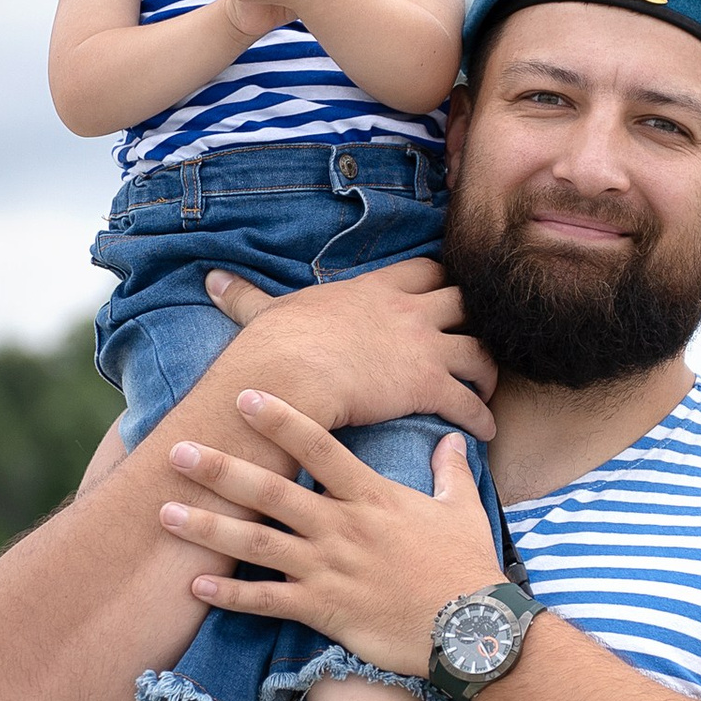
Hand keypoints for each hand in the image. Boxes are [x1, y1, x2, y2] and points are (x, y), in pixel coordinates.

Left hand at [161, 397, 500, 675]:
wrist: (472, 629)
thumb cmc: (468, 567)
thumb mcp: (462, 509)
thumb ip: (449, 469)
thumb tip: (452, 438)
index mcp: (371, 496)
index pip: (318, 446)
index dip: (279, 419)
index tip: (244, 396)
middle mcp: (341, 527)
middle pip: (271, 490)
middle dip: (220, 469)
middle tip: (177, 451)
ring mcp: (328, 569)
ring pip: (256, 543)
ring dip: (208, 528)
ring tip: (165, 514)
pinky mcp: (323, 610)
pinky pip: (267, 601)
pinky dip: (230, 595)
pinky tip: (195, 586)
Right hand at [207, 257, 496, 442]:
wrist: (293, 374)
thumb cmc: (277, 346)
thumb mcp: (266, 312)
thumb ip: (246, 296)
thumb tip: (211, 280)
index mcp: (374, 290)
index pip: (423, 270)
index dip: (439, 280)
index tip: (446, 291)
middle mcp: (407, 312)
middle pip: (463, 300)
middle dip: (475, 317)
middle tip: (480, 335)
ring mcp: (422, 346)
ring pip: (479, 349)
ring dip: (488, 369)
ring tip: (488, 387)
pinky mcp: (426, 385)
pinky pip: (468, 400)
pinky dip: (482, 416)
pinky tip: (486, 430)